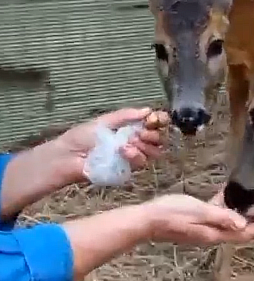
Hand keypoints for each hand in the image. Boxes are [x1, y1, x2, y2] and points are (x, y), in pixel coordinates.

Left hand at [55, 107, 169, 182]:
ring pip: (154, 152)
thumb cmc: (81, 137)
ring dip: (145, 146)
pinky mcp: (128, 169)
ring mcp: (132, 157)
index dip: (159, 121)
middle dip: (154, 134)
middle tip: (142, 133)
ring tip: (129, 143)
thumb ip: (126, 115)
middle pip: (158, 139)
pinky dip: (135, 155)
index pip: (153, 124)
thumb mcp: (104, 121)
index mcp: (129, 127)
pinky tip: (124, 151)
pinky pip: (142, 162)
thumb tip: (148, 110)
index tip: (156, 118)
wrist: (69, 157)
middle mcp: (134, 142)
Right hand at [145, 194, 253, 244]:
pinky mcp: (196, 221)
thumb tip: (244, 225)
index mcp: (216, 233)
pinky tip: (228, 196)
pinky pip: (217, 215)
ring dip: (244, 215)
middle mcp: (213, 234)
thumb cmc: (172, 214)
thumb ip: (222, 217)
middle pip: (241, 230)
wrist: (146, 220)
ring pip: (230, 223)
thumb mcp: (199, 212)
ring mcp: (204, 228)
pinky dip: (227, 208)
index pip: (245, 233)